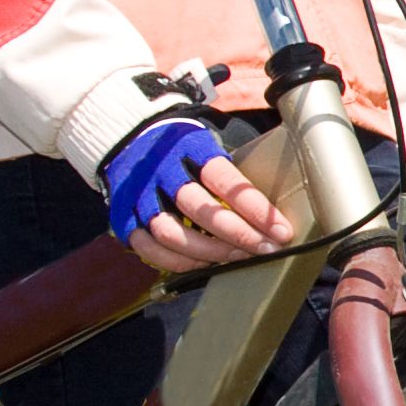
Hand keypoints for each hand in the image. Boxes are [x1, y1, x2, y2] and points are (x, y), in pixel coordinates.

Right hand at [106, 117, 294, 271]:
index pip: (225, 180)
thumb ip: (232, 175)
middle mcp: (161, 171)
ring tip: (239, 258)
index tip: (281, 230)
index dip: (254, 208)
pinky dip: (178, 262)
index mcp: (188, 148)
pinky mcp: (123, 217)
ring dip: (209, 252)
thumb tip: (276, 210)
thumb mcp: (208, 147)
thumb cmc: (184, 151)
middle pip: (200, 209)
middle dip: (239, 234)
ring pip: (172, 233)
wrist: (131, 141)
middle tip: (268, 249)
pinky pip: (149, 248)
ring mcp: (139, 196)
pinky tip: (204, 264)